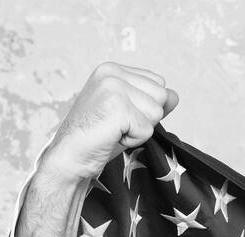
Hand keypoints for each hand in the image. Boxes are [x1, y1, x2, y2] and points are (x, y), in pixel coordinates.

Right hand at [37, 61, 178, 185]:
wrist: (69, 158)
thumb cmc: (97, 138)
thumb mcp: (128, 114)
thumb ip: (151, 102)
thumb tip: (175, 96)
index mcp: (113, 70)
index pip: (159, 84)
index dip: (146, 108)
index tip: (120, 117)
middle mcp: (112, 73)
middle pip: (161, 96)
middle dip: (145, 118)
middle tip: (117, 126)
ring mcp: (113, 87)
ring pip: (156, 113)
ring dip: (139, 130)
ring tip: (114, 131)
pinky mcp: (117, 107)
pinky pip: (147, 129)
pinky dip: (133, 141)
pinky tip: (112, 137)